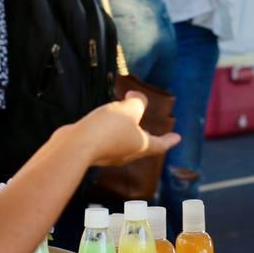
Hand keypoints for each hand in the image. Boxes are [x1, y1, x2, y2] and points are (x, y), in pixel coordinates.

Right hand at [65, 92, 180, 166]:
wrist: (75, 146)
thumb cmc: (108, 129)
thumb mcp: (128, 109)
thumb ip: (137, 102)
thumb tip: (137, 98)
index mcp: (141, 146)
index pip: (159, 144)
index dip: (169, 140)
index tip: (178, 138)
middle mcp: (126, 153)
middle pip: (140, 145)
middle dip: (145, 137)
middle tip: (150, 131)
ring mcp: (108, 154)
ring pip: (121, 142)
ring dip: (126, 132)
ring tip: (125, 121)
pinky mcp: (92, 150)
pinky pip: (105, 139)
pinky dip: (108, 131)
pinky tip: (103, 122)